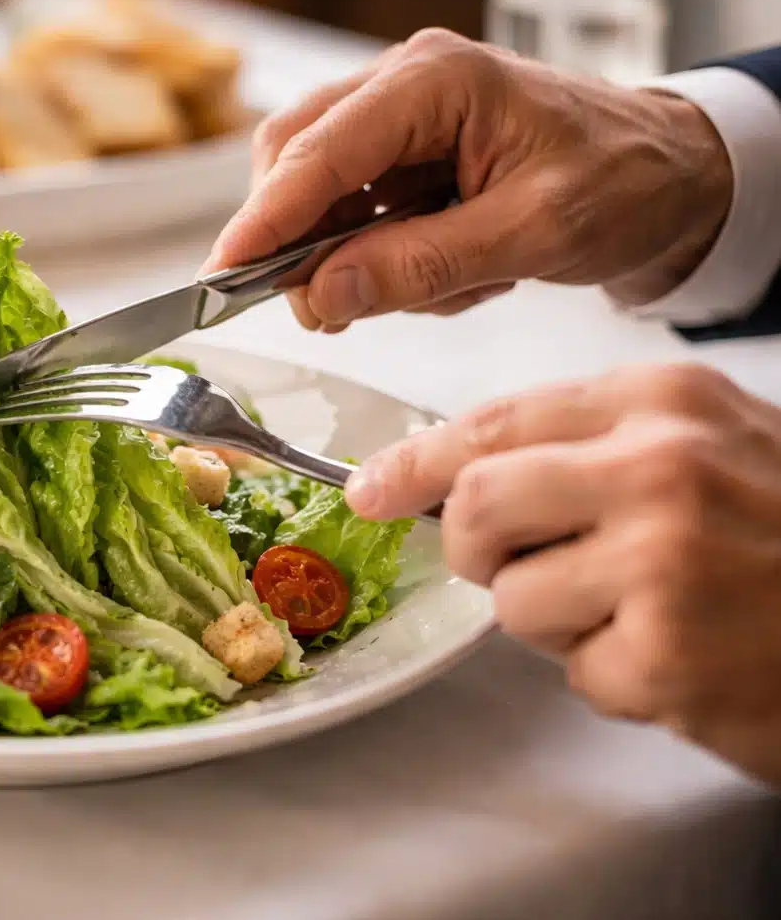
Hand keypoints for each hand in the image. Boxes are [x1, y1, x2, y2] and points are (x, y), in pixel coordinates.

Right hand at [205, 29, 733, 330]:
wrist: (672, 174)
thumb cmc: (623, 183)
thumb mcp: (534, 234)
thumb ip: (423, 264)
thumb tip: (323, 293)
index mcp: (436, 82)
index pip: (317, 151)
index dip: (262, 220)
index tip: (220, 279)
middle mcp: (404, 85)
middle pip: (294, 160)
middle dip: (297, 243)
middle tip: (326, 311)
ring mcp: (398, 116)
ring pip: (315, 192)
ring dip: (349, 256)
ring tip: (439, 284)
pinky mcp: (401, 152)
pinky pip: (350, 212)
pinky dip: (379, 257)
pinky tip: (447, 270)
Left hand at [345, 362, 780, 785]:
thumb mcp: (707, 444)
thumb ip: (585, 445)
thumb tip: (446, 472)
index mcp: (663, 401)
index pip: (492, 423)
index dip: (415, 462)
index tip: (371, 489)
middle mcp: (658, 469)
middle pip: (475, 508)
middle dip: (479, 550)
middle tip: (526, 566)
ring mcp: (663, 563)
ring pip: (513, 600)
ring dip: (563, 622)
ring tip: (649, 610)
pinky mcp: (669, 657)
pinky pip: (577, 674)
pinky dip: (620, 678)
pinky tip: (687, 656)